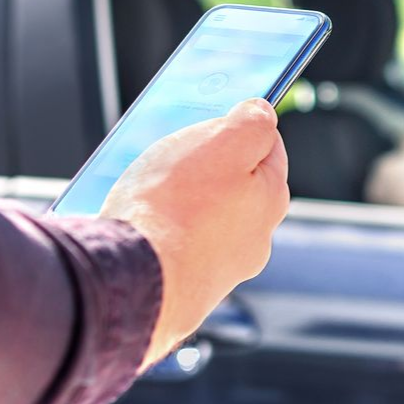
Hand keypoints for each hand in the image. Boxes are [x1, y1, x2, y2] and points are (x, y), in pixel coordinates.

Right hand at [101, 98, 288, 367]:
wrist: (132, 280)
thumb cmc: (175, 207)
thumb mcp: (222, 142)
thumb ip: (252, 122)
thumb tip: (262, 112)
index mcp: (270, 200)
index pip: (268, 148)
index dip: (239, 128)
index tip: (214, 120)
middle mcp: (254, 240)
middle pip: (233, 185)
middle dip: (205, 167)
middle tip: (171, 155)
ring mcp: (220, 270)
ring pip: (202, 219)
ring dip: (179, 201)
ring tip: (143, 190)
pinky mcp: (185, 290)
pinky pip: (175, 248)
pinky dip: (160, 233)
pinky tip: (136, 226)